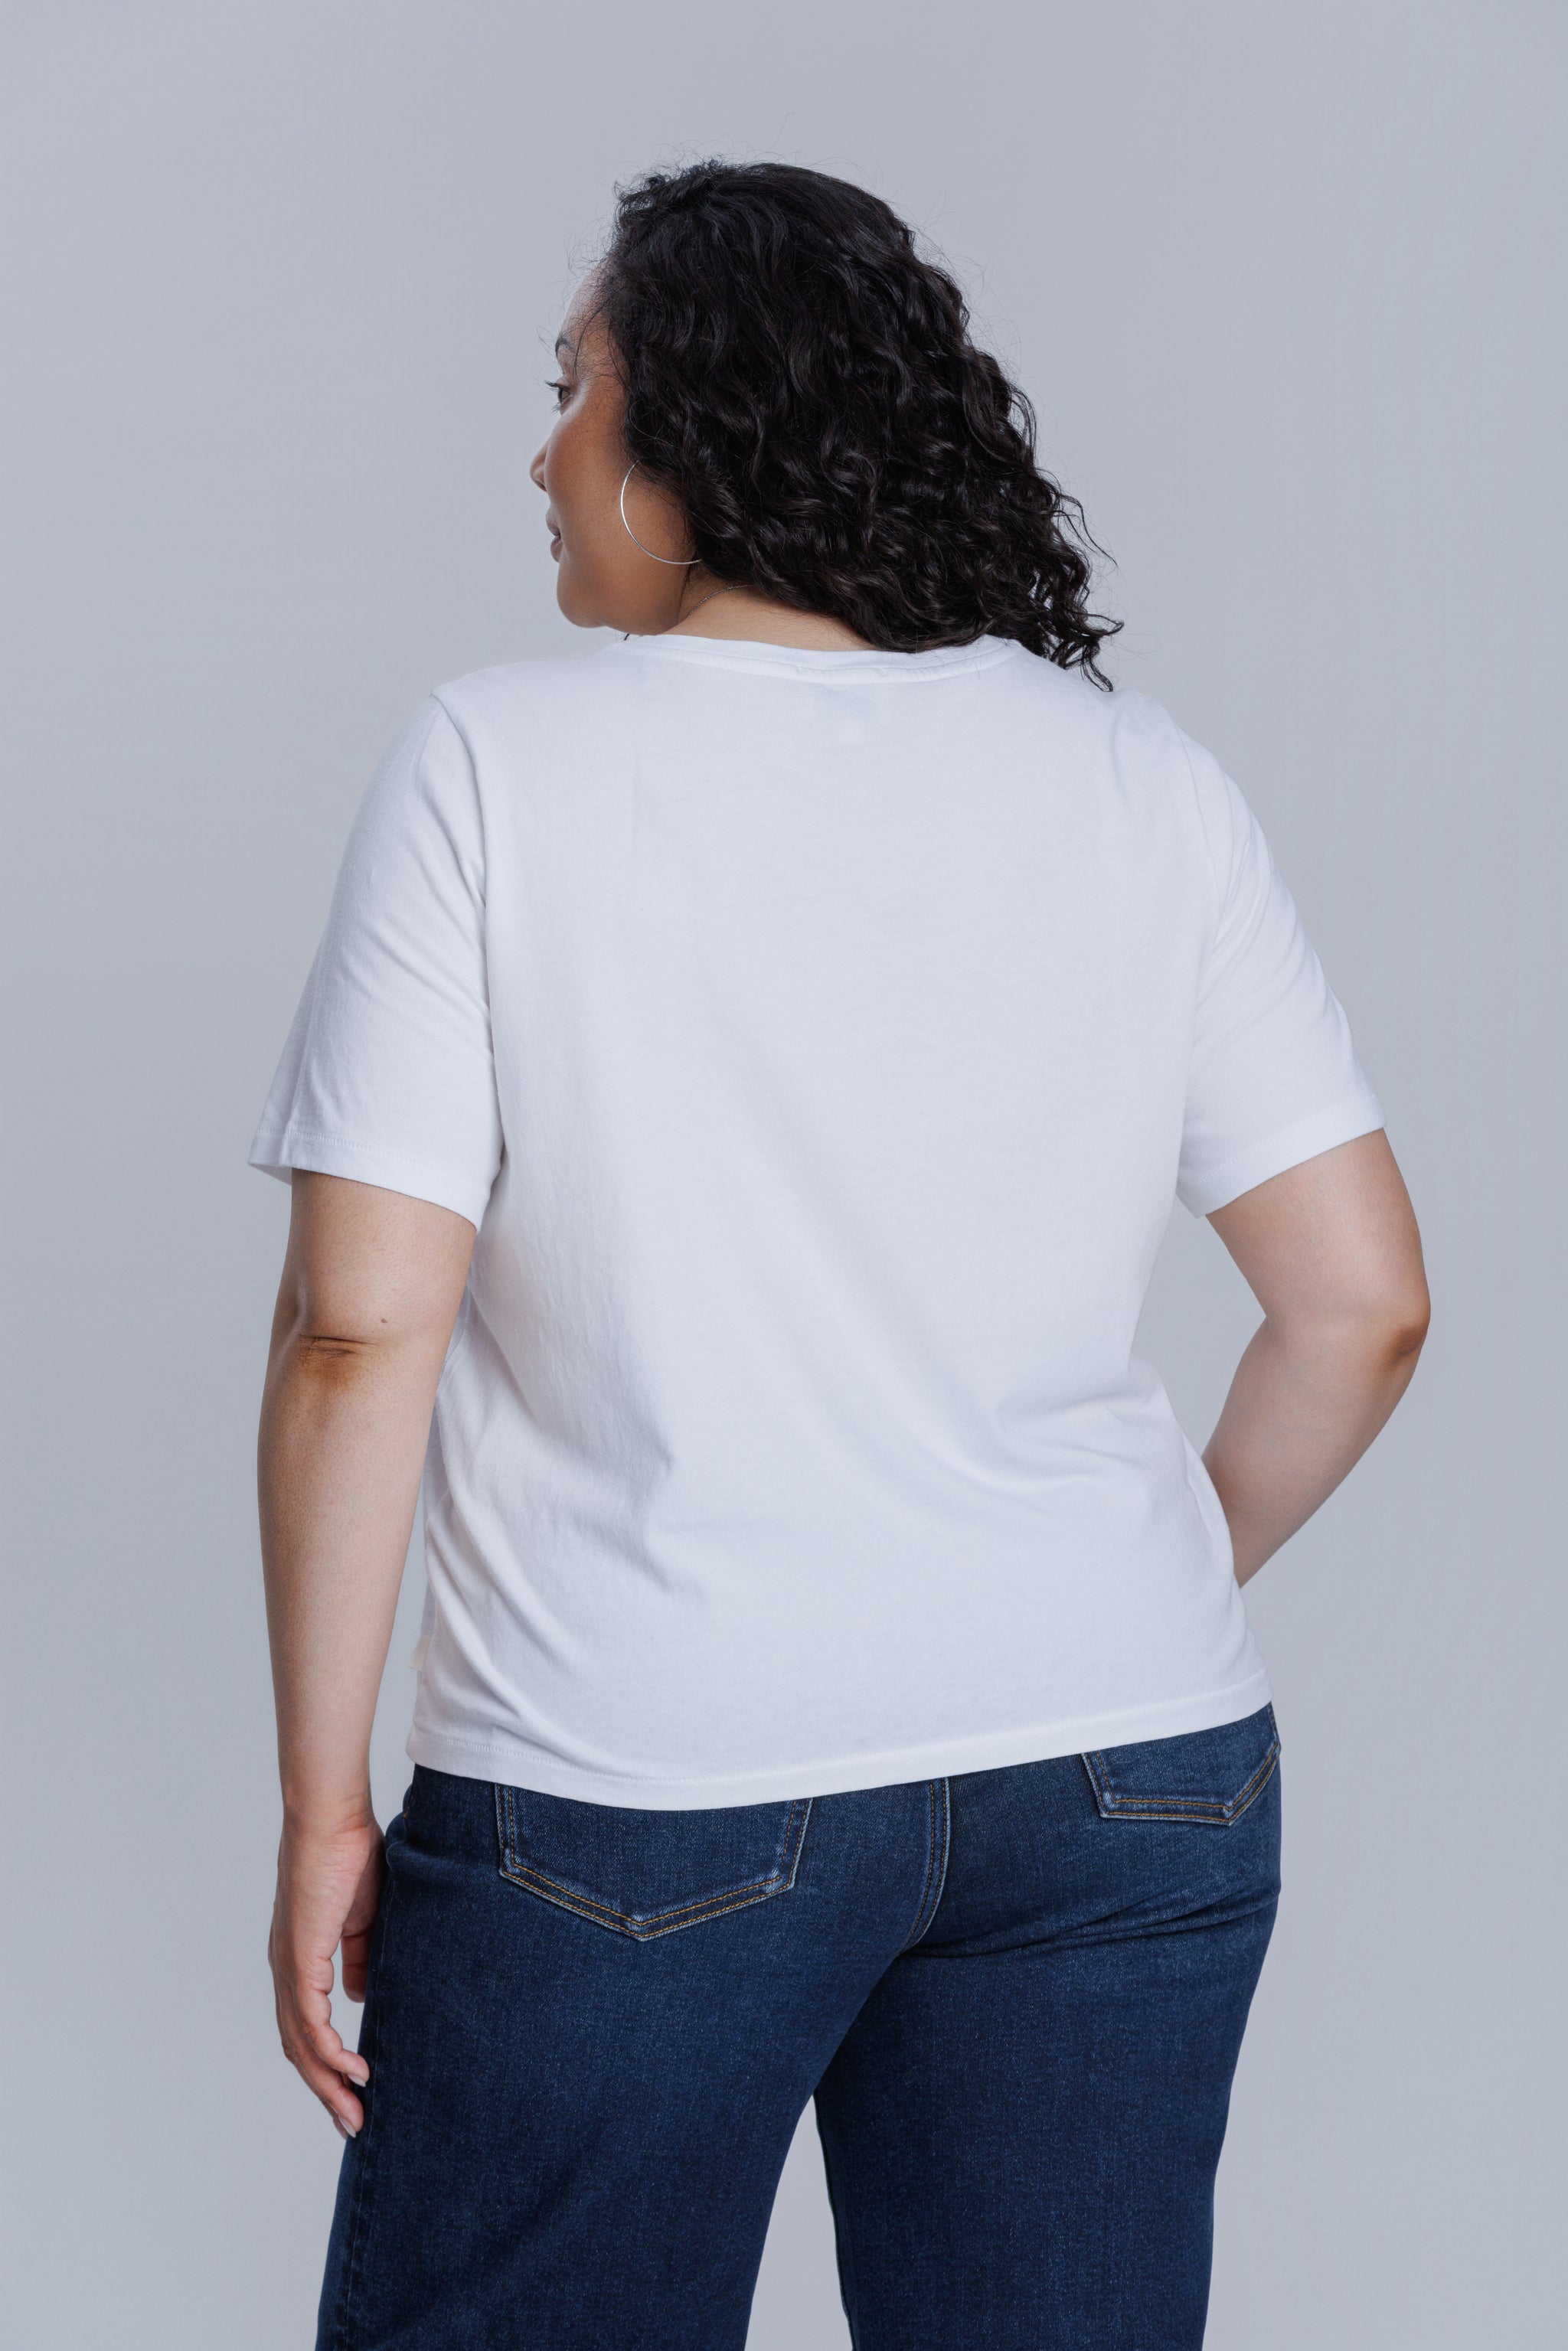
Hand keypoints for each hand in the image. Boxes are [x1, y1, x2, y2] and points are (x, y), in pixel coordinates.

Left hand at [268, 1813, 384, 2136]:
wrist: (331, 1818)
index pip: (306, 2028)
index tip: (355, 2095)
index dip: (326, 2066)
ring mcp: (289, 1968)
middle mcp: (286, 1971)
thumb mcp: (366, 1918)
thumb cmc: (350, 1854)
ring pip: (302, 2045)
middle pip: (299, 2049)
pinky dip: (331, 2055)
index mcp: (300, 1960)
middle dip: (325, 2092)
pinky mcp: (299, 1959)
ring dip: (327, 2085)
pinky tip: (355, 2073)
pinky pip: (311, 2023)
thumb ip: (362, 1957)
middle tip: (353, 2126)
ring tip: (355, 2114)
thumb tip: (362, 1995)